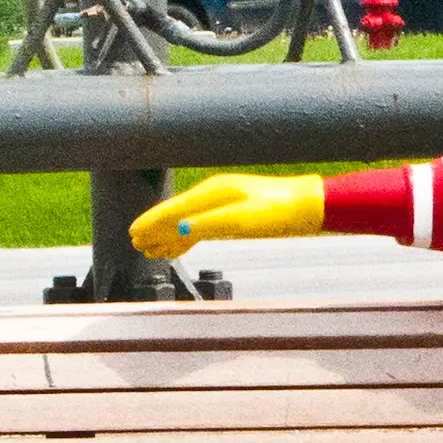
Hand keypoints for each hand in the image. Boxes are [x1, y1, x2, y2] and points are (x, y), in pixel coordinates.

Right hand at [129, 173, 326, 257]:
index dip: (152, 222)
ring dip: (169, 235)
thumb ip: (210, 225)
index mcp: (213, 193)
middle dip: (156, 229)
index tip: (133, 234)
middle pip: (176, 213)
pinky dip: (188, 236)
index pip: (174, 209)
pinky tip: (179, 245)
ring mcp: (225, 202)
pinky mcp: (235, 212)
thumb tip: (179, 231)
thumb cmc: (279, 213)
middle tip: (135, 244)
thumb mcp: (244, 222)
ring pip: (188, 220)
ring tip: (151, 249)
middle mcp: (215, 194)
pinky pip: (203, 225)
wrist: (309, 206)